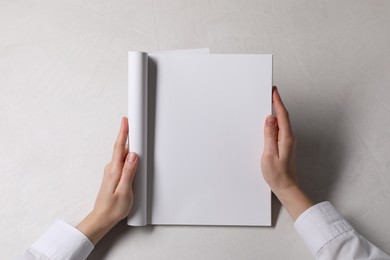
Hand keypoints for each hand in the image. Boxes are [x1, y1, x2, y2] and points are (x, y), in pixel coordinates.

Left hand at [77, 117, 137, 244]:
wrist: (102, 218)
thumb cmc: (113, 208)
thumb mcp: (125, 191)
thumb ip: (129, 172)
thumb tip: (133, 155)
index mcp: (114, 170)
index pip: (119, 146)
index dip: (123, 132)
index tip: (126, 120)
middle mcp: (112, 168)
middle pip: (121, 146)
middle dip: (127, 133)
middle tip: (133, 121)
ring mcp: (112, 171)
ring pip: (122, 153)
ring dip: (128, 143)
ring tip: (136, 135)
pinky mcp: (115, 175)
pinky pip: (122, 160)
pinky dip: (127, 153)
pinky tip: (133, 154)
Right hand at [261, 87, 311, 219]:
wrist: (287, 188)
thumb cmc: (278, 175)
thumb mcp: (269, 154)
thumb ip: (269, 136)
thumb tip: (270, 119)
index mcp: (286, 138)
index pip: (282, 115)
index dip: (277, 101)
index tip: (274, 90)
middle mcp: (289, 138)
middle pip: (283, 116)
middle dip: (276, 103)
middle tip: (270, 93)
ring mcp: (288, 142)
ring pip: (281, 123)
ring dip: (275, 113)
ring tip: (268, 104)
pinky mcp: (285, 146)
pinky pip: (279, 130)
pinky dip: (274, 123)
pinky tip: (269, 123)